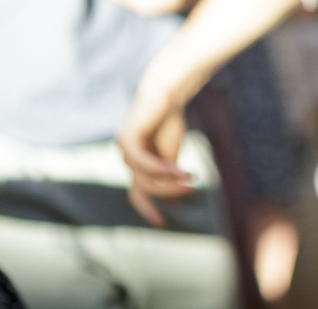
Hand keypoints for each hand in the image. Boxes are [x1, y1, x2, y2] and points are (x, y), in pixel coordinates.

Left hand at [116, 78, 193, 227]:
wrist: (167, 94)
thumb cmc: (169, 121)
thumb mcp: (172, 156)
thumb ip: (169, 177)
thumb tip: (172, 203)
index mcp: (136, 166)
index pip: (138, 195)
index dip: (148, 210)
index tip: (162, 224)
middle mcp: (127, 160)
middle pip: (145, 188)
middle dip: (168, 191)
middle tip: (193, 189)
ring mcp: (124, 150)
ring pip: (144, 178)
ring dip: (168, 181)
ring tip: (191, 178)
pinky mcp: (127, 140)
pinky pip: (142, 162)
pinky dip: (160, 169)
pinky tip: (176, 170)